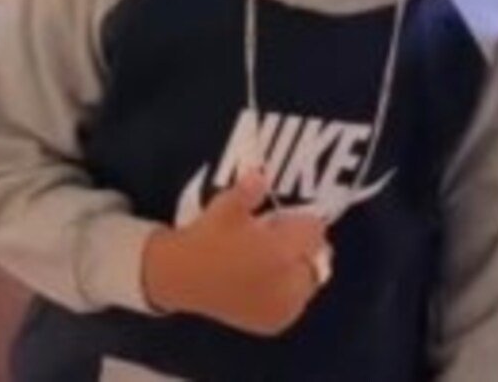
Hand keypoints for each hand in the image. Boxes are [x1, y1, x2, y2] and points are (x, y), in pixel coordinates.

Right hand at [141, 169, 329, 335]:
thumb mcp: (227, 206)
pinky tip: (267, 281)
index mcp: (282, 252)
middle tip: (280, 238)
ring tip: (272, 259)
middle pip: (318, 258)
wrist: (179, 277)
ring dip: (298, 269)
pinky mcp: (273, 323)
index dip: (302, 221)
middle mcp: (289, 284)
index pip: (315, 231)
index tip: (285, 217)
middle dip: (303, 246)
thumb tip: (262, 174)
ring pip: (308, 282)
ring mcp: (283, 308)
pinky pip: (294, 304)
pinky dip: (288, 292)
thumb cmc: (206, 238)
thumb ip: (251, 190)